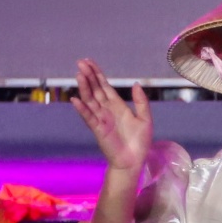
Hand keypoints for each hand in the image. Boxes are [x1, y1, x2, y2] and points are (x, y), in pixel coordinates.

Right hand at [71, 58, 151, 174]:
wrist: (134, 161)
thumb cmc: (140, 142)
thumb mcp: (145, 119)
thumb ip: (141, 102)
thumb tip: (136, 84)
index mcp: (117, 105)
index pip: (104, 86)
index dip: (97, 74)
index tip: (89, 62)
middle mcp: (106, 110)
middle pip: (95, 89)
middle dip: (88, 76)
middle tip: (81, 62)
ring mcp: (101, 119)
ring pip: (90, 100)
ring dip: (84, 88)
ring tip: (79, 75)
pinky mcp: (98, 130)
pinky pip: (88, 117)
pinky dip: (82, 109)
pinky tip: (76, 100)